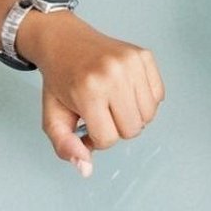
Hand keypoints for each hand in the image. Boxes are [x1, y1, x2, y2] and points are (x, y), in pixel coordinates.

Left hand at [22, 15, 164, 175]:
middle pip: (133, 129)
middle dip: (116, 127)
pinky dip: (145, 99)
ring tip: (114, 102)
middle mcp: (113, 75)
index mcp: (88, 91)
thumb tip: (86, 169)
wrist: (64, 40)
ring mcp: (131, 63)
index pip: (108, 139)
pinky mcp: (144, 55)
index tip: (87, 123)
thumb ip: (65, 147)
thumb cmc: (60, 80)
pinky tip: (127, 90)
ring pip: (149, 115)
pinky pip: (158, 95)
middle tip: (101, 112)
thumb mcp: (52, 117)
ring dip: (133, 115)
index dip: (96, 138)